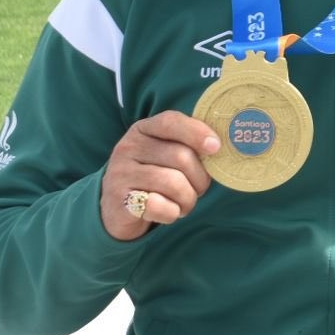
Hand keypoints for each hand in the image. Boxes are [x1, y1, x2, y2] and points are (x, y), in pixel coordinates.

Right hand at [100, 111, 220, 240]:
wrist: (116, 209)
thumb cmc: (153, 176)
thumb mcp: (165, 153)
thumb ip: (187, 145)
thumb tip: (217, 146)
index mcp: (143, 129)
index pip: (171, 122)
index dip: (197, 133)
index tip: (216, 147)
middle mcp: (128, 147)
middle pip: (180, 157)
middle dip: (200, 178)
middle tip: (199, 189)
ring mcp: (120, 173)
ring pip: (174, 183)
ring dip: (188, 199)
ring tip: (185, 203)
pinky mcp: (119, 200)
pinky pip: (159, 206)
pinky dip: (172, 213)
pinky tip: (168, 212)